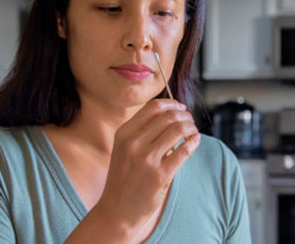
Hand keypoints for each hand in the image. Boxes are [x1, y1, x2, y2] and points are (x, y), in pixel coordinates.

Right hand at [96, 98, 199, 233]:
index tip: (180, 107)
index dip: (171, 103)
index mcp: (124, 133)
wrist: (117, 209)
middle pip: (168, 116)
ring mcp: (147, 159)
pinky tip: (195, 141)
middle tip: (189, 120)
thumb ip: (142, 132)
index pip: (152, 107)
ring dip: (191, 127)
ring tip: (193, 131)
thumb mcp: (123, 149)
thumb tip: (171, 115)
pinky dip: (194, 141)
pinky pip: (184, 150)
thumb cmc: (124, 177)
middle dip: (184, 115)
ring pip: (178, 129)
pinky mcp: (161, 175)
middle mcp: (134, 143)